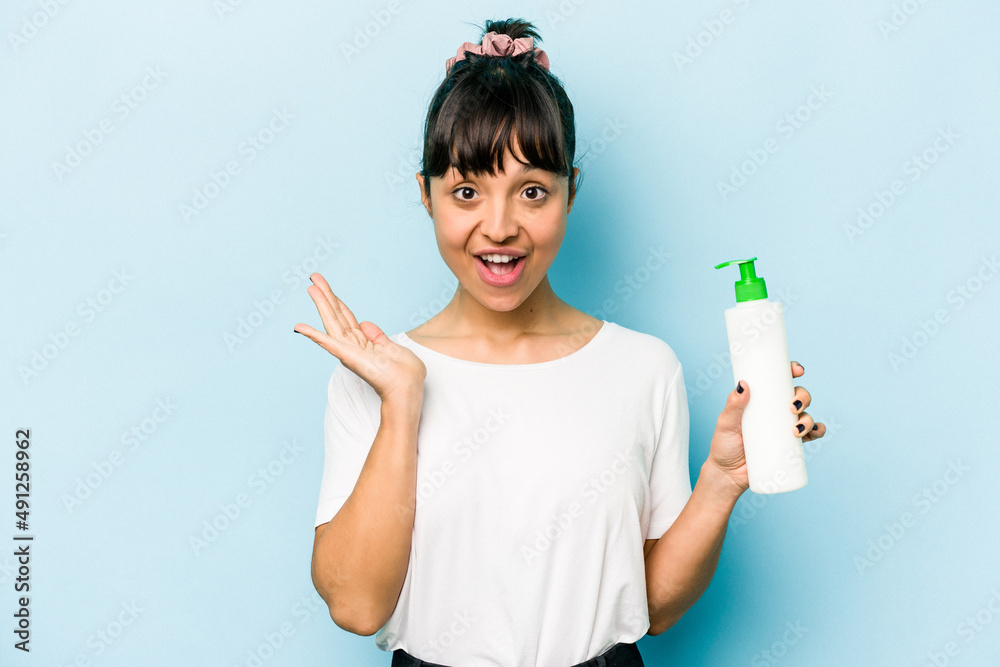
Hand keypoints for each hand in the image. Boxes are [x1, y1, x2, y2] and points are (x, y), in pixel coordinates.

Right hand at [293, 273, 425, 403]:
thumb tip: (365, 323)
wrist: (407, 388)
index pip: (346, 317)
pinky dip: (313, 335)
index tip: (325, 286)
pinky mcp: (348, 356)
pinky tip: (299, 327)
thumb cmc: (405, 374)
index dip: (336, 300)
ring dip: (321, 304)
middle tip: (314, 277)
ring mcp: (349, 351)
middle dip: (325, 295)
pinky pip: (328, 343)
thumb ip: (377, 336)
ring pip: (332, 322)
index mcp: (364, 342)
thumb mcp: (392, 348)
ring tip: (311, 286)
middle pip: (336, 315)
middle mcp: (353, 345)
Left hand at [707, 361, 825, 493]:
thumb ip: (733, 405)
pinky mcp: (790, 445)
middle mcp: (775, 410)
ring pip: (806, 414)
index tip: (797, 370)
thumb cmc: (724, 444)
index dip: (792, 370)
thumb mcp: (725, 423)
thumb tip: (743, 385)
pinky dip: (818, 431)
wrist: (728, 474)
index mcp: (761, 399)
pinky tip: (815, 432)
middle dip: (803, 396)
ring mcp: (784, 427)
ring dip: (809, 417)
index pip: (779, 380)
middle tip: (792, 406)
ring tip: (796, 428)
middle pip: (798, 396)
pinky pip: (811, 435)